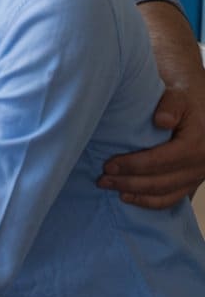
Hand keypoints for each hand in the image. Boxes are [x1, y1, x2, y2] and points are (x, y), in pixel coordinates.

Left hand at [99, 85, 204, 207]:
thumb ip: (170, 105)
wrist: (198, 106)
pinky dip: (149, 202)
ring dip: (135, 193)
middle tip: (102, 179)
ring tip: (109, 187)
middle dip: (129, 182)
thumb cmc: (181, 97)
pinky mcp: (190, 182)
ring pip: (165, 194)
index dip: (134, 165)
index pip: (162, 160)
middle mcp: (200, 165)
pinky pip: (171, 199)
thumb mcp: (178, 95)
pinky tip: (128, 197)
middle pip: (161, 181)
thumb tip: (161, 121)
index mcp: (196, 144)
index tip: (109, 165)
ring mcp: (197, 176)